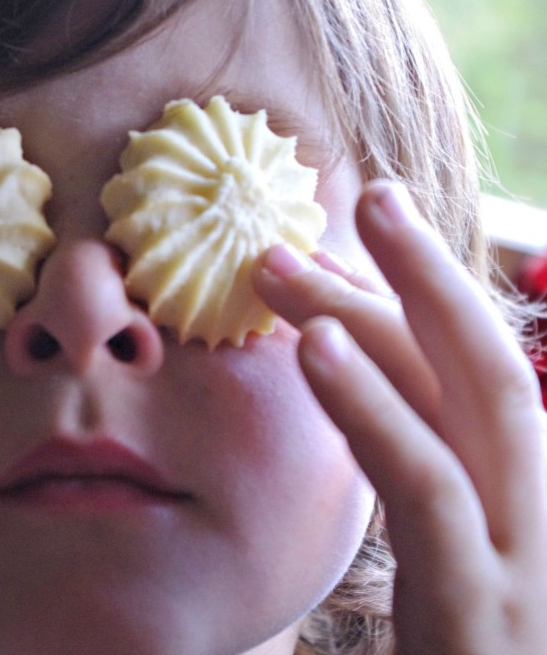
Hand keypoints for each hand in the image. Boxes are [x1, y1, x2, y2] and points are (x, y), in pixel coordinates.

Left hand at [255, 181, 546, 653]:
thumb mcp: (434, 577)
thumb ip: (410, 484)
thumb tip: (343, 390)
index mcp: (521, 505)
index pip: (473, 383)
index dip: (417, 302)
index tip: (349, 243)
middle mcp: (541, 522)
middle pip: (488, 369)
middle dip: (429, 275)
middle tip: (362, 198)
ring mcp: (527, 568)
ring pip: (480, 407)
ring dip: (388, 316)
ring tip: (290, 260)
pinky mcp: (488, 614)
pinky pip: (431, 490)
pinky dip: (376, 409)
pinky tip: (312, 348)